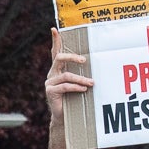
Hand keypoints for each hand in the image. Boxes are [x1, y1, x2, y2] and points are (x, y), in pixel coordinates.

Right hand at [44, 28, 92, 148]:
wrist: (65, 119)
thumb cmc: (75, 99)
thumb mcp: (79, 84)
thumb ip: (83, 74)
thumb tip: (98, 65)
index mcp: (58, 69)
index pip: (55, 52)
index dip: (55, 40)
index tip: (54, 29)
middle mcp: (52, 74)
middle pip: (59, 57)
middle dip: (73, 56)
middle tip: (85, 60)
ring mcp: (50, 83)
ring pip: (66, 74)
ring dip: (81, 78)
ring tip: (91, 83)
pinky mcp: (50, 92)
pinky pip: (65, 86)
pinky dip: (76, 87)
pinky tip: (84, 89)